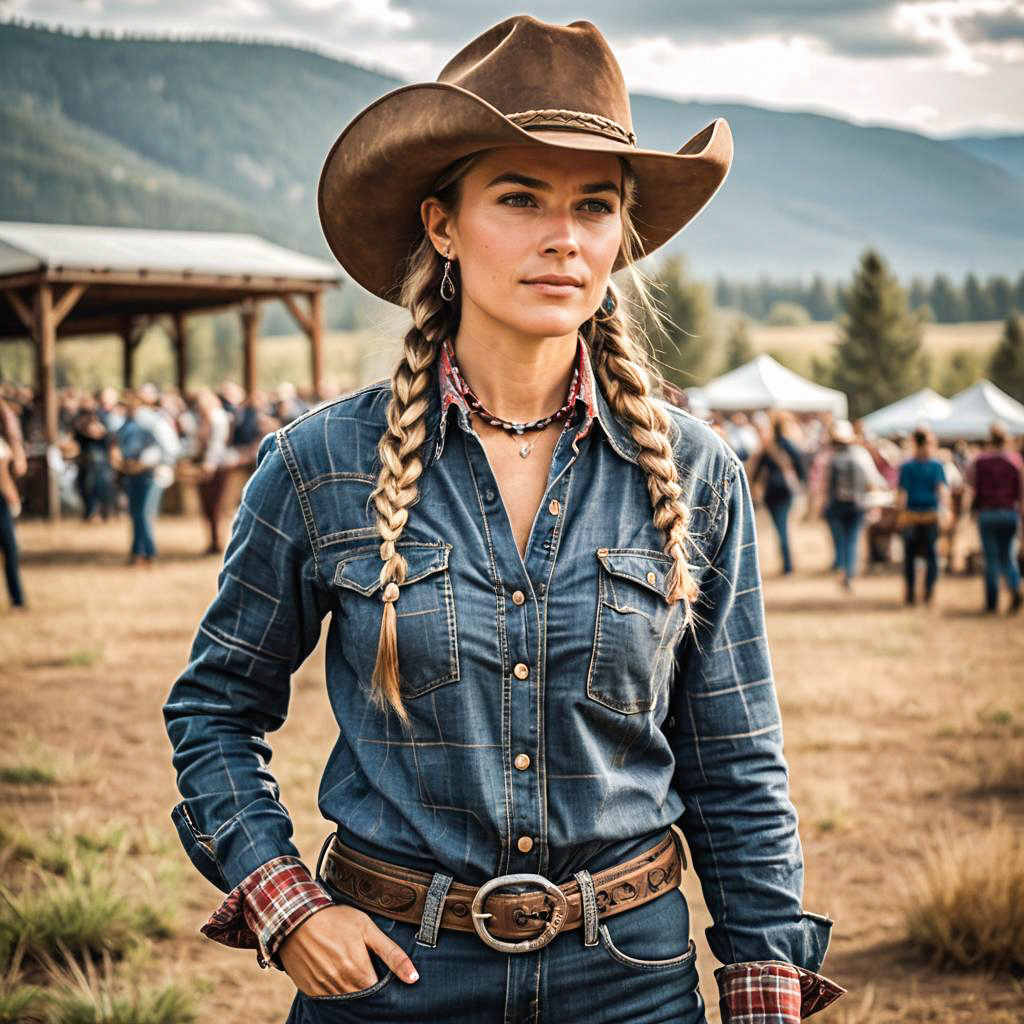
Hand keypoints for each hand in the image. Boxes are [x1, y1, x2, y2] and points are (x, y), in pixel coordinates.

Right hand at [277, 903, 418, 996]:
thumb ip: (392, 954)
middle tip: (366, 970)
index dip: (383, 987)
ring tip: (351, 971)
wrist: (297, 916)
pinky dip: (335, 991)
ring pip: (345, 1000)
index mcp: (358, 972)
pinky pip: (328, 1000)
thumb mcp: (367, 929)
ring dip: (351, 990)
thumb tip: (413, 977)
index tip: (383, 976)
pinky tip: (336, 974)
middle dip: (368, 989)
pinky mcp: (310, 990)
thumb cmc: (336, 919)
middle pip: (362, 998)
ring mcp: (324, 989)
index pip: (378, 994)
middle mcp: (341, 985)